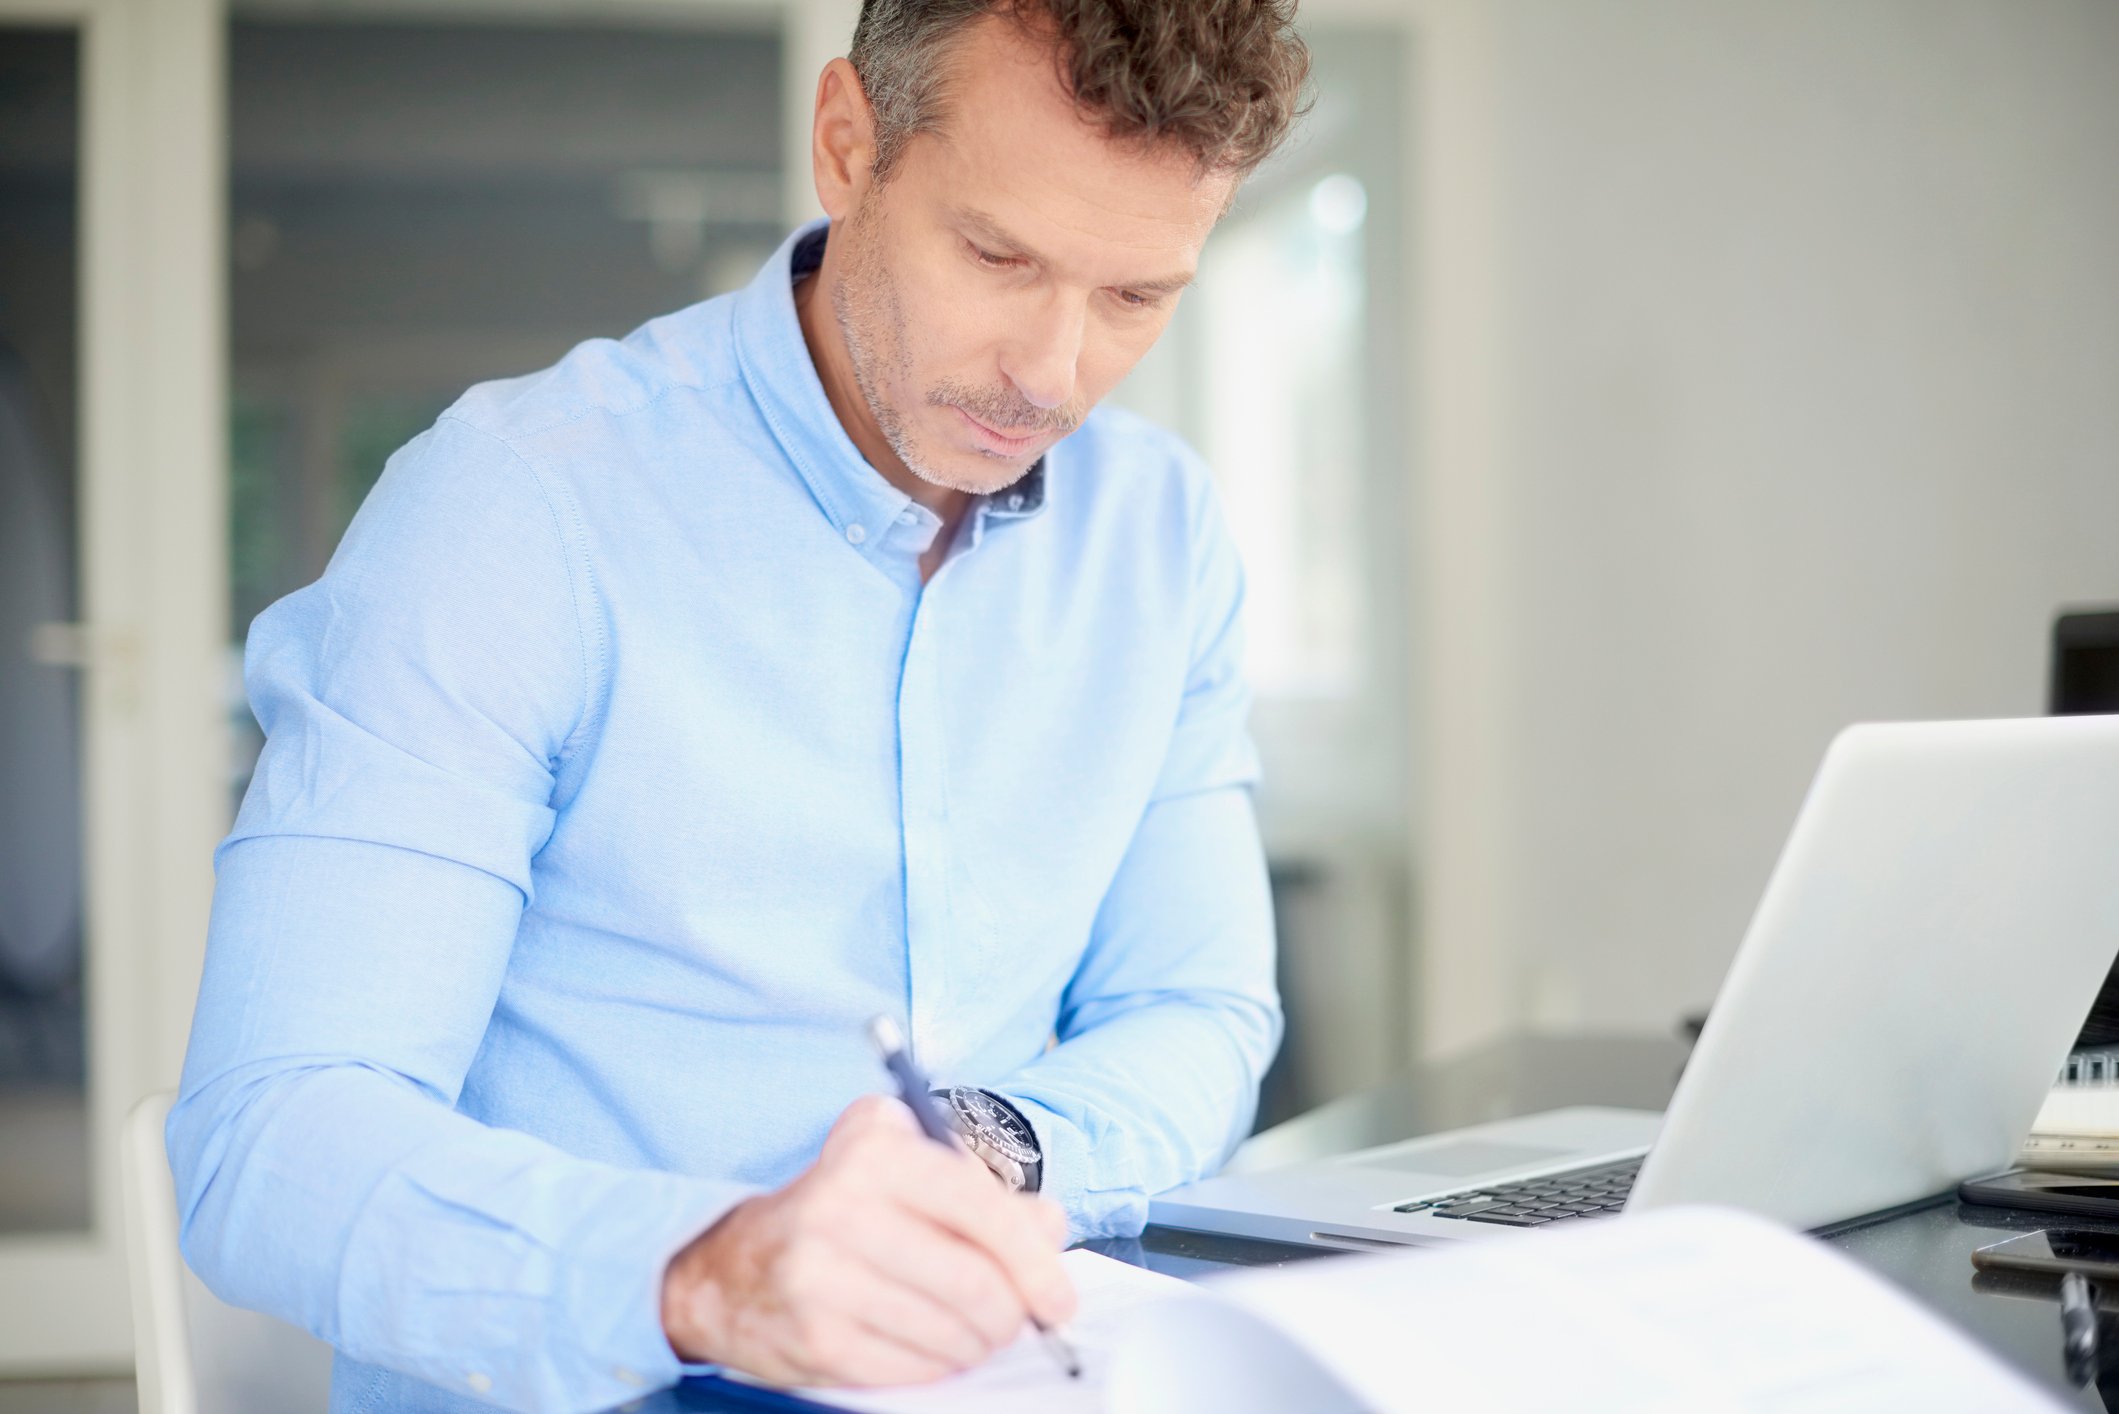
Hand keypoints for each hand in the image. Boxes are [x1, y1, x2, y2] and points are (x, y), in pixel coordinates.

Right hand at [661, 1094, 1075, 1386]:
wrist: (730, 1266)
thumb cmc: (840, 1208)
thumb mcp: (904, 1166)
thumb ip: (984, 1187)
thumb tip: (1048, 1228)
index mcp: (874, 1154)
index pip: (981, 1209)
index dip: (1034, 1261)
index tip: (1056, 1297)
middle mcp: (841, 1209)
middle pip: (974, 1285)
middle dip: (1011, 1315)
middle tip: (1016, 1321)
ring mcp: (821, 1279)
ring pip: (949, 1334)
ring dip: (977, 1344)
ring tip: (970, 1331)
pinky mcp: (813, 1338)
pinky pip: (912, 1370)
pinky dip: (937, 1365)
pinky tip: (928, 1345)